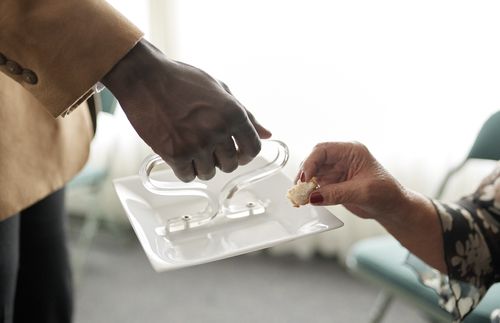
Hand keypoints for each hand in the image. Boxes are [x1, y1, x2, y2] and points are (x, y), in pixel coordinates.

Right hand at [102, 39, 270, 181]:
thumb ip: (246, 115)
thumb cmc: (182, 80)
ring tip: (191, 149)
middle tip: (208, 148)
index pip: (252, 149)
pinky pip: (188, 176)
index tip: (237, 153)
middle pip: (231, 165)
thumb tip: (267, 134)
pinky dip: (184, 170)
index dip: (245, 154)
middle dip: (221, 159)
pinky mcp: (175, 154)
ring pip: (209, 173)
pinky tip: (179, 155)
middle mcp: (218, 131)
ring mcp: (196, 144)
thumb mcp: (221, 90)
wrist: (145, 78)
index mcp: (233, 114)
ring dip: (202, 165)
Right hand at [299, 142, 445, 271]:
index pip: (323, 150)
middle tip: (299, 189)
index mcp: (351, 151)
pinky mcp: (332, 183)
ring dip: (304, 184)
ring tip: (299, 197)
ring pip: (312, 173)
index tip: (305, 178)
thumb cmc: (386, 194)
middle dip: (304, 174)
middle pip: (314, 160)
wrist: (393, 208)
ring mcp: (336, 170)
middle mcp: (341, 158)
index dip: (310, 162)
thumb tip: (312, 197)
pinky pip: (315, 185)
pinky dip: (308, 193)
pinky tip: (303, 201)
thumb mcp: (363, 192)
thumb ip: (336, 194)